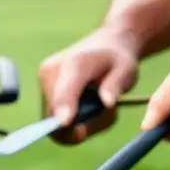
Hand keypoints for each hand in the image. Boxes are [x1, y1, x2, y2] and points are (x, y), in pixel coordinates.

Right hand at [38, 27, 139, 144]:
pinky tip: (88, 107)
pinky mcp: (43, 85)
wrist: (105, 43)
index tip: (64, 123)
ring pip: (51, 118)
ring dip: (73, 124)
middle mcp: (51, 70)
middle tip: (106, 117)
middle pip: (54, 113)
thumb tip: (107, 104)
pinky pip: (52, 114)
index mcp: (76, 63)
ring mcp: (44, 77)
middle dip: (76, 127)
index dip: (64, 108)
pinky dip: (69, 118)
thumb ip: (115, 86)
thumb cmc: (117, 59)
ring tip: (98, 109)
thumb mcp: (126, 70)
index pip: (65, 91)